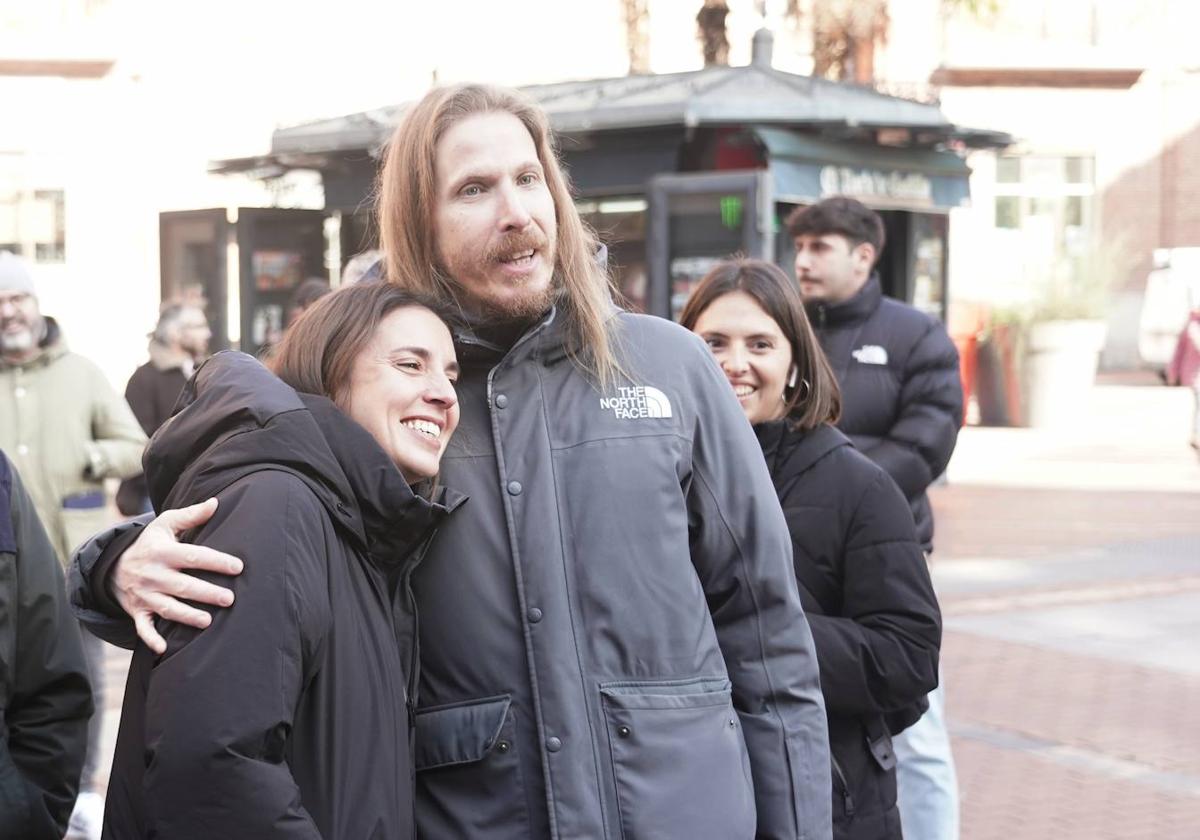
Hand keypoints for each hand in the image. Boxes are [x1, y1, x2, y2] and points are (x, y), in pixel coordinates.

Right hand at [113, 498, 243, 653]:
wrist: (113, 565)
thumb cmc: (150, 543)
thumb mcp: (165, 524)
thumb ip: (191, 515)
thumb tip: (217, 502)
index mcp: (162, 553)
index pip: (192, 557)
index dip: (216, 562)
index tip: (238, 567)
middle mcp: (153, 575)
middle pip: (183, 586)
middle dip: (206, 593)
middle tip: (229, 598)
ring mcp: (144, 595)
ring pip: (167, 608)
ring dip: (186, 616)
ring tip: (207, 621)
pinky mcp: (137, 611)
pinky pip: (142, 627)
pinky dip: (151, 638)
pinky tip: (163, 649)